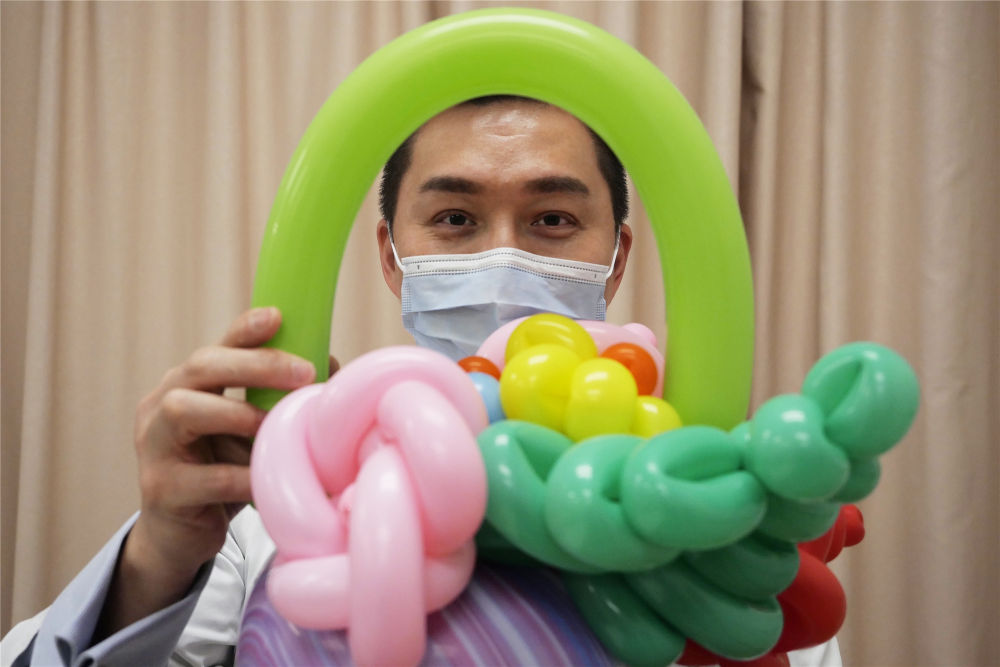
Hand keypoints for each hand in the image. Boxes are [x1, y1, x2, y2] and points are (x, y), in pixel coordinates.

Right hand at [97, 307, 334, 636]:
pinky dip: (244, 477)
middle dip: (254, 364)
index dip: (245, 329)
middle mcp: (161, 405)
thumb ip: (277, 401)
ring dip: (238, 415)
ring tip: (275, 426)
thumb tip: (332, 368)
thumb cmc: (225, 473)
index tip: (279, 316)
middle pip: (200, 368)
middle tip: (304, 372)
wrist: (180, 538)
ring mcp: (154, 446)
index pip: (215, 347)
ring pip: (185, 411)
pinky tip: (270, 479)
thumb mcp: (251, 432)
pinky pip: (206, 478)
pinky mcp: (161, 490)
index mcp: (186, 385)